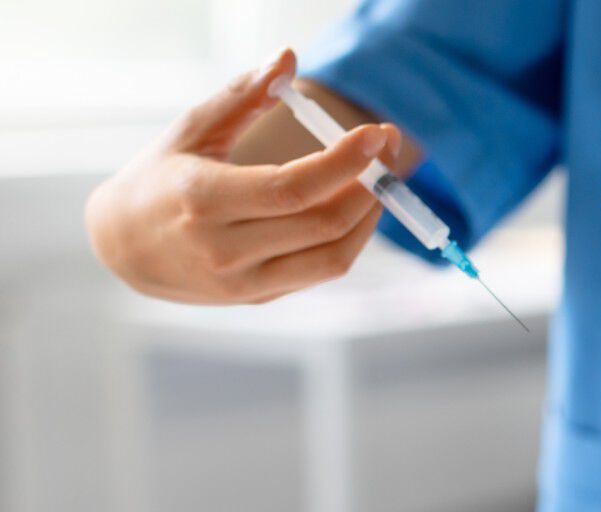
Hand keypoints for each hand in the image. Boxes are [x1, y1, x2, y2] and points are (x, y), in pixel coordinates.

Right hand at [85, 49, 402, 303]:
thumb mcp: (191, 130)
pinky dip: (349, 237)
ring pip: (333, 256)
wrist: (121, 247)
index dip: (344, 162)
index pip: (292, 188)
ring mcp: (242, 282)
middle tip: (387, 148)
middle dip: (371, 183)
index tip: (375, 134)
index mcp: (203, 200)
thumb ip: (243, 95)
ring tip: (381, 178)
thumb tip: (289, 58)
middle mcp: (223, 249)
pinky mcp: (258, 298)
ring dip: (369, 216)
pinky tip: (354, 205)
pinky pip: (321, 269)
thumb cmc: (159, 177)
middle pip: (323, 223)